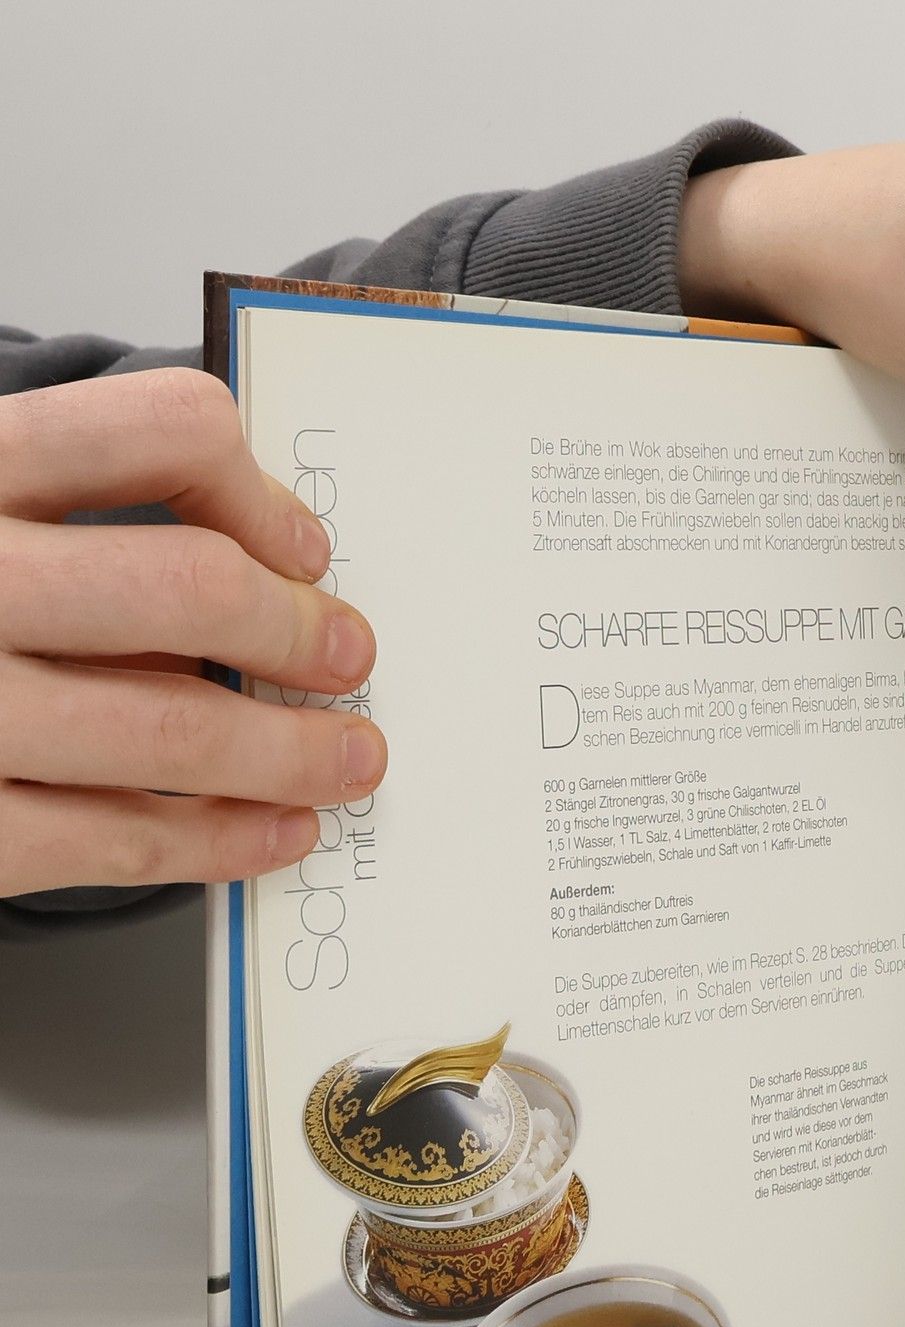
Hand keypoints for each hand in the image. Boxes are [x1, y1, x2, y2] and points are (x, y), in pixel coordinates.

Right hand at [0, 369, 385, 894]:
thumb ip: (77, 521)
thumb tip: (267, 578)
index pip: (159, 430)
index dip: (260, 492)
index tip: (305, 549)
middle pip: (188, 586)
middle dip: (298, 632)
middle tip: (348, 657)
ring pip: (173, 725)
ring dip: (290, 752)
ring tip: (348, 760)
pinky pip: (121, 839)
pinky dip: (223, 839)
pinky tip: (275, 830)